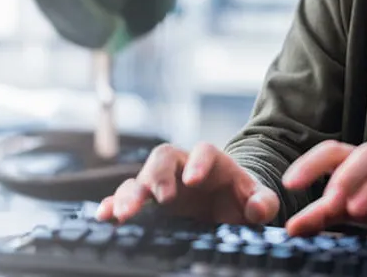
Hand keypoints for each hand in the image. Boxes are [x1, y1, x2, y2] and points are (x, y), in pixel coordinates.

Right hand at [94, 142, 279, 225]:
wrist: (225, 208)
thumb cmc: (239, 200)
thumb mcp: (256, 201)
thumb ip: (262, 202)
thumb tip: (258, 208)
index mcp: (211, 162)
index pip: (204, 151)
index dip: (198, 162)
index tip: (193, 180)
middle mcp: (181, 167)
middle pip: (163, 157)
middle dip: (158, 176)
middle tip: (160, 199)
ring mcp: (161, 182)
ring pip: (140, 177)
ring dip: (130, 193)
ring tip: (124, 214)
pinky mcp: (146, 200)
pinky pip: (124, 197)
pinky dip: (112, 203)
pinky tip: (104, 215)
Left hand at [280, 141, 366, 238]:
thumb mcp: (351, 206)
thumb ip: (322, 213)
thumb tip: (289, 228)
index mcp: (359, 164)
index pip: (333, 152)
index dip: (310, 163)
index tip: (289, 183)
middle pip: (366, 154)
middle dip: (346, 175)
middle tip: (329, 199)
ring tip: (355, 209)